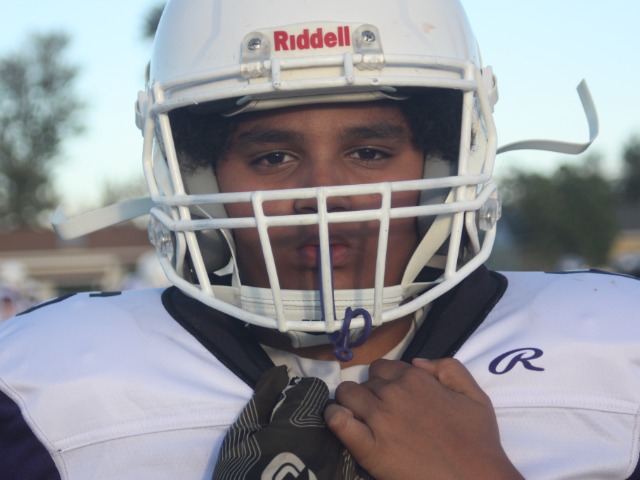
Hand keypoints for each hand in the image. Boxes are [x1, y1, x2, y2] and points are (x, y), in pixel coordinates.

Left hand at [324, 358, 522, 479]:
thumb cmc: (478, 442)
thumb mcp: (476, 396)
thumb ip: (450, 369)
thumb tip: (417, 362)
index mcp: (417, 379)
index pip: (383, 367)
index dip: (385, 381)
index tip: (390, 397)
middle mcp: (394, 393)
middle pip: (365, 381)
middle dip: (370, 393)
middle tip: (378, 413)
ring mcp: (379, 419)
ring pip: (347, 394)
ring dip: (350, 402)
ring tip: (359, 418)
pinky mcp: (368, 447)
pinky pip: (337, 420)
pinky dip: (334, 418)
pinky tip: (340, 423)